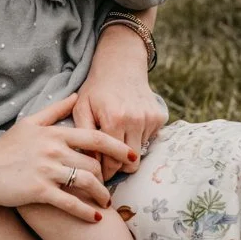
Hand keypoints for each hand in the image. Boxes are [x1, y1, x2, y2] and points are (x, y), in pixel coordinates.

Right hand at [0, 94, 134, 220]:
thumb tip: (76, 94)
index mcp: (53, 133)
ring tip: (106, 203)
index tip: (132, 155)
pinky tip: (95, 218)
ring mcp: (46, 171)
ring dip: (101, 195)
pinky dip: (86, 212)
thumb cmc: (4, 149)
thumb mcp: (28, 123)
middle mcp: (53, 150)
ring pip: (86, 182)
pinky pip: (70, 203)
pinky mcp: (39, 191)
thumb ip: (55, 109)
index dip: (117, 146)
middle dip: (108, 176)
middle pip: (93, 162)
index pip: (94, 136)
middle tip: (113, 185)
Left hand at [73, 34, 167, 174]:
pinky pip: (149, 140)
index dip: (106, 172)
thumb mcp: (81, 108)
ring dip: (128, 150)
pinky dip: (138, 138)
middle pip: (131, 163)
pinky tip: (128, 125)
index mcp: (114, 120)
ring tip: (116, 136)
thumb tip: (90, 163)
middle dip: (118, 166)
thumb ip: (83, 136)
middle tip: (107, 161)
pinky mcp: (159, 117)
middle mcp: (136, 120)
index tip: (99, 174)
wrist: (120, 65)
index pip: (113, 163)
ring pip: (140, 152)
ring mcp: (150, 119)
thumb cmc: (96, 89)